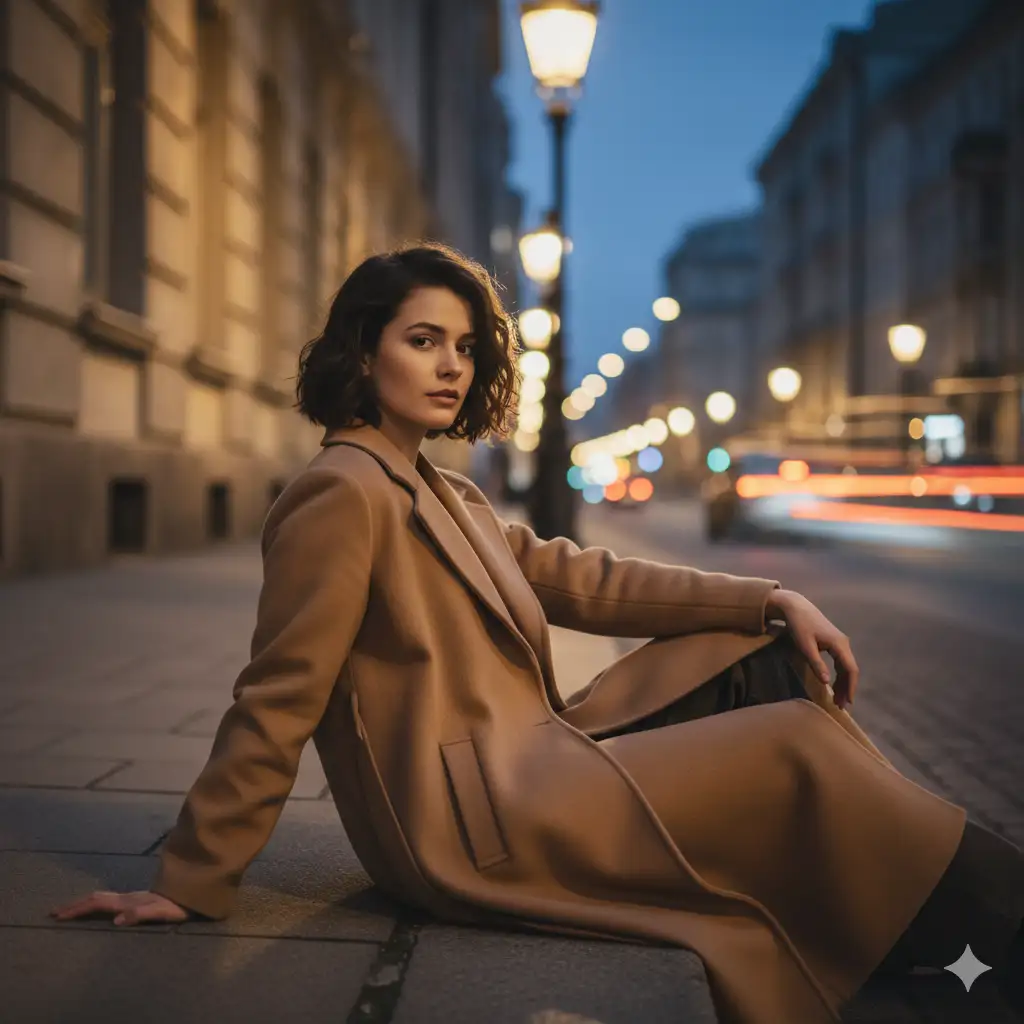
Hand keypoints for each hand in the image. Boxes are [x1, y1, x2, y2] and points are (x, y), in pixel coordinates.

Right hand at [50, 890, 190, 926]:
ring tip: (69, 908)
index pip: (97, 904)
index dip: (78, 909)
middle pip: (95, 898)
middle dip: (74, 905)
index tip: (58, 915)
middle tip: (54, 912)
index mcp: (128, 901)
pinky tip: (96, 906)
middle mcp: (127, 897)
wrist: (192, 893)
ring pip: (102, 897)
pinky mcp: (136, 900)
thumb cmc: (177, 906)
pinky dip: (95, 902)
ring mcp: (131, 897)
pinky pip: (110, 900)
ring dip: (83, 902)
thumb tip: (117, 919)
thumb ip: (140, 914)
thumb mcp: (161, 912)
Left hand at [765, 589, 859, 709]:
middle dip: (846, 688)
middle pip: (850, 670)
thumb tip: (827, 682)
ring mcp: (840, 642)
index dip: (850, 687)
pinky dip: (839, 674)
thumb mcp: (805, 646)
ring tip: (837, 699)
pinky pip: (840, 661)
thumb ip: (816, 664)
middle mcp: (843, 643)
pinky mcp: (833, 641)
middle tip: (840, 706)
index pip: (850, 669)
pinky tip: (834, 684)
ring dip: (843, 682)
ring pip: (845, 666)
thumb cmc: (798, 626)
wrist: (795, 607)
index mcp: (839, 644)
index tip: (847, 702)